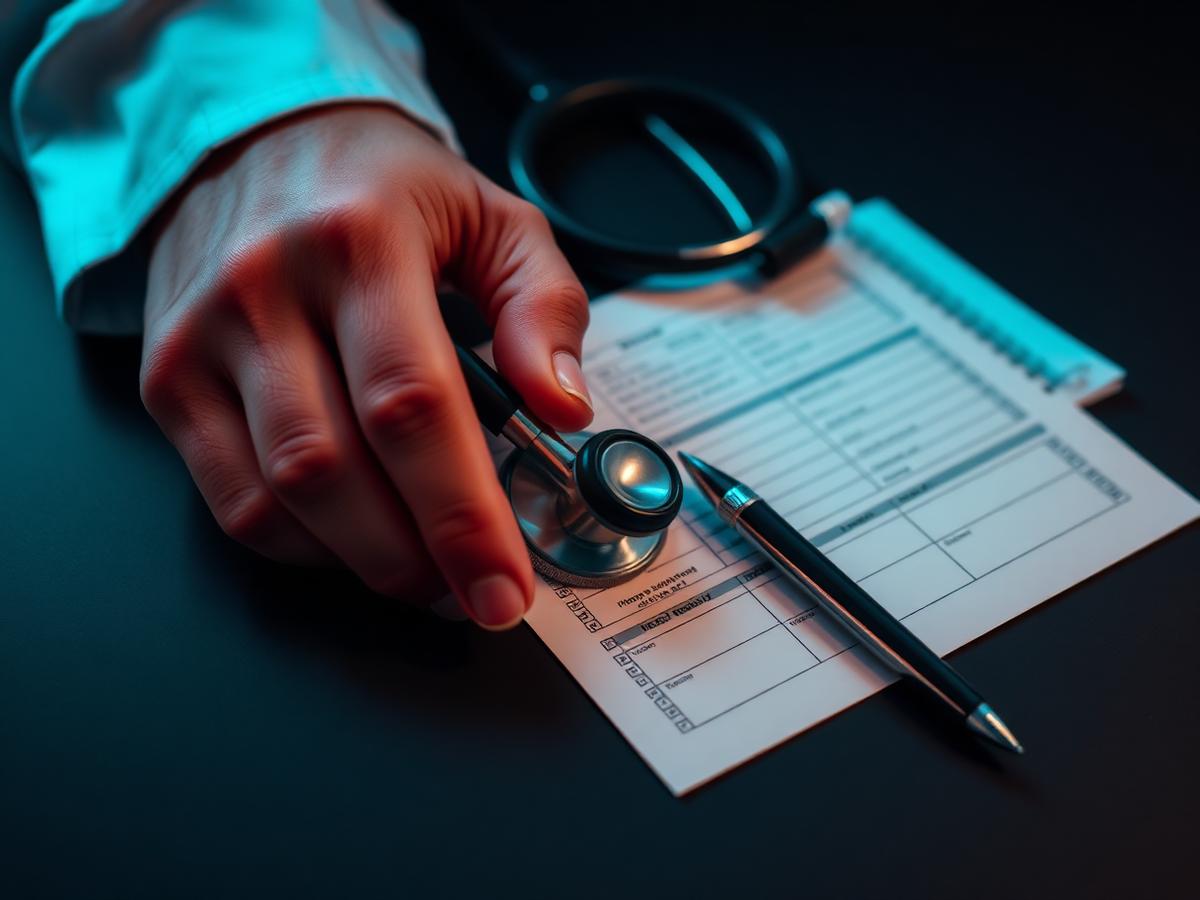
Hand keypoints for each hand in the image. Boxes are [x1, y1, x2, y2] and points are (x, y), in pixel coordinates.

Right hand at [140, 105, 592, 628]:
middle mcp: (266, 288)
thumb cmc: (386, 187)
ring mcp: (204, 338)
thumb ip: (543, 307)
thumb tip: (563, 411)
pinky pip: (230, 499)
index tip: (505, 584)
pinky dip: (299, 545)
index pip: (412, 404)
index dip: (462, 513)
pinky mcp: (166, 378)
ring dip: (362, 561)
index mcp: (361, 241)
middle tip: (475, 594)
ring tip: (427, 572)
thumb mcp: (494, 218)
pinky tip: (355, 541)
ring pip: (278, 496)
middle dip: (416, 559)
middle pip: (336, 468)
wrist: (256, 135)